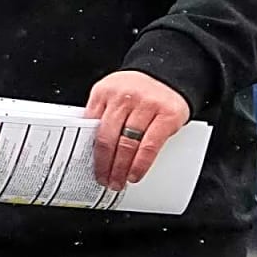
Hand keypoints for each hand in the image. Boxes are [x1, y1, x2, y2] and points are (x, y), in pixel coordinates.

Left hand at [86, 70, 190, 191]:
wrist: (168, 75)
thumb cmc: (137, 89)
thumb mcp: (112, 94)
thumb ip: (102, 115)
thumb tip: (90, 148)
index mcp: (104, 92)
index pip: (90, 126)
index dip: (88, 150)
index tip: (88, 167)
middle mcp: (124, 96)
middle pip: (107, 138)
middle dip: (104, 165)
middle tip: (104, 180)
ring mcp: (146, 104)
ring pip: (127, 144)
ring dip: (121, 168)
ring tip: (118, 181)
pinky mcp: (167, 114)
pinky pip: (149, 146)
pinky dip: (140, 164)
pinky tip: (135, 174)